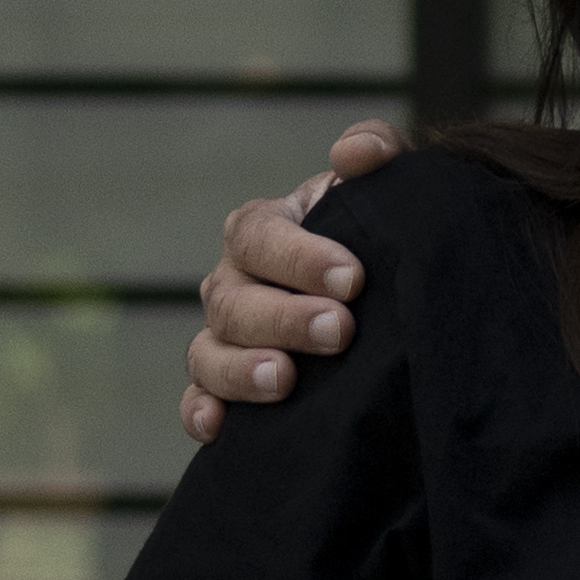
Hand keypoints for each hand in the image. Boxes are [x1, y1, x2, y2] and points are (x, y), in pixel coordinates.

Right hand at [184, 119, 401, 443]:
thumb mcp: (383, 191)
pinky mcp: (224, 388)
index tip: (353, 278)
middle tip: (340, 330)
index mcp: (262, 230)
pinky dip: (200, 411)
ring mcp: (224, 338)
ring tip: (284, 379)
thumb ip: (378, 152)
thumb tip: (356, 152)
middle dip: (285, 317)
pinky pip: (196, 400)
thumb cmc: (376, 237)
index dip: (299, 257)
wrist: (382, 296)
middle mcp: (232, 283)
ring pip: (208, 353)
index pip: (258, 236)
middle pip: (233, 300)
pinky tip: (218, 427)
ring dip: (240, 369)